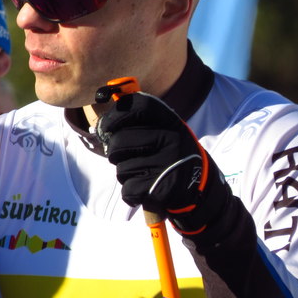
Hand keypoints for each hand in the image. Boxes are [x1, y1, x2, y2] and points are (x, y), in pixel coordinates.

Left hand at [96, 92, 230, 235]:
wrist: (198, 186)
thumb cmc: (165, 153)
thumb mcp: (160, 130)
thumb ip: (134, 120)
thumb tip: (98, 125)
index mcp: (170, 120)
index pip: (138, 105)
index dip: (115, 115)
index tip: (106, 127)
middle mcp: (172, 138)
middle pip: (120, 140)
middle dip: (113, 151)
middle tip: (120, 156)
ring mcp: (169, 164)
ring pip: (122, 167)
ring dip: (124, 172)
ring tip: (140, 172)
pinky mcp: (165, 189)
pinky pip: (129, 188)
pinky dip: (130, 192)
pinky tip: (144, 188)